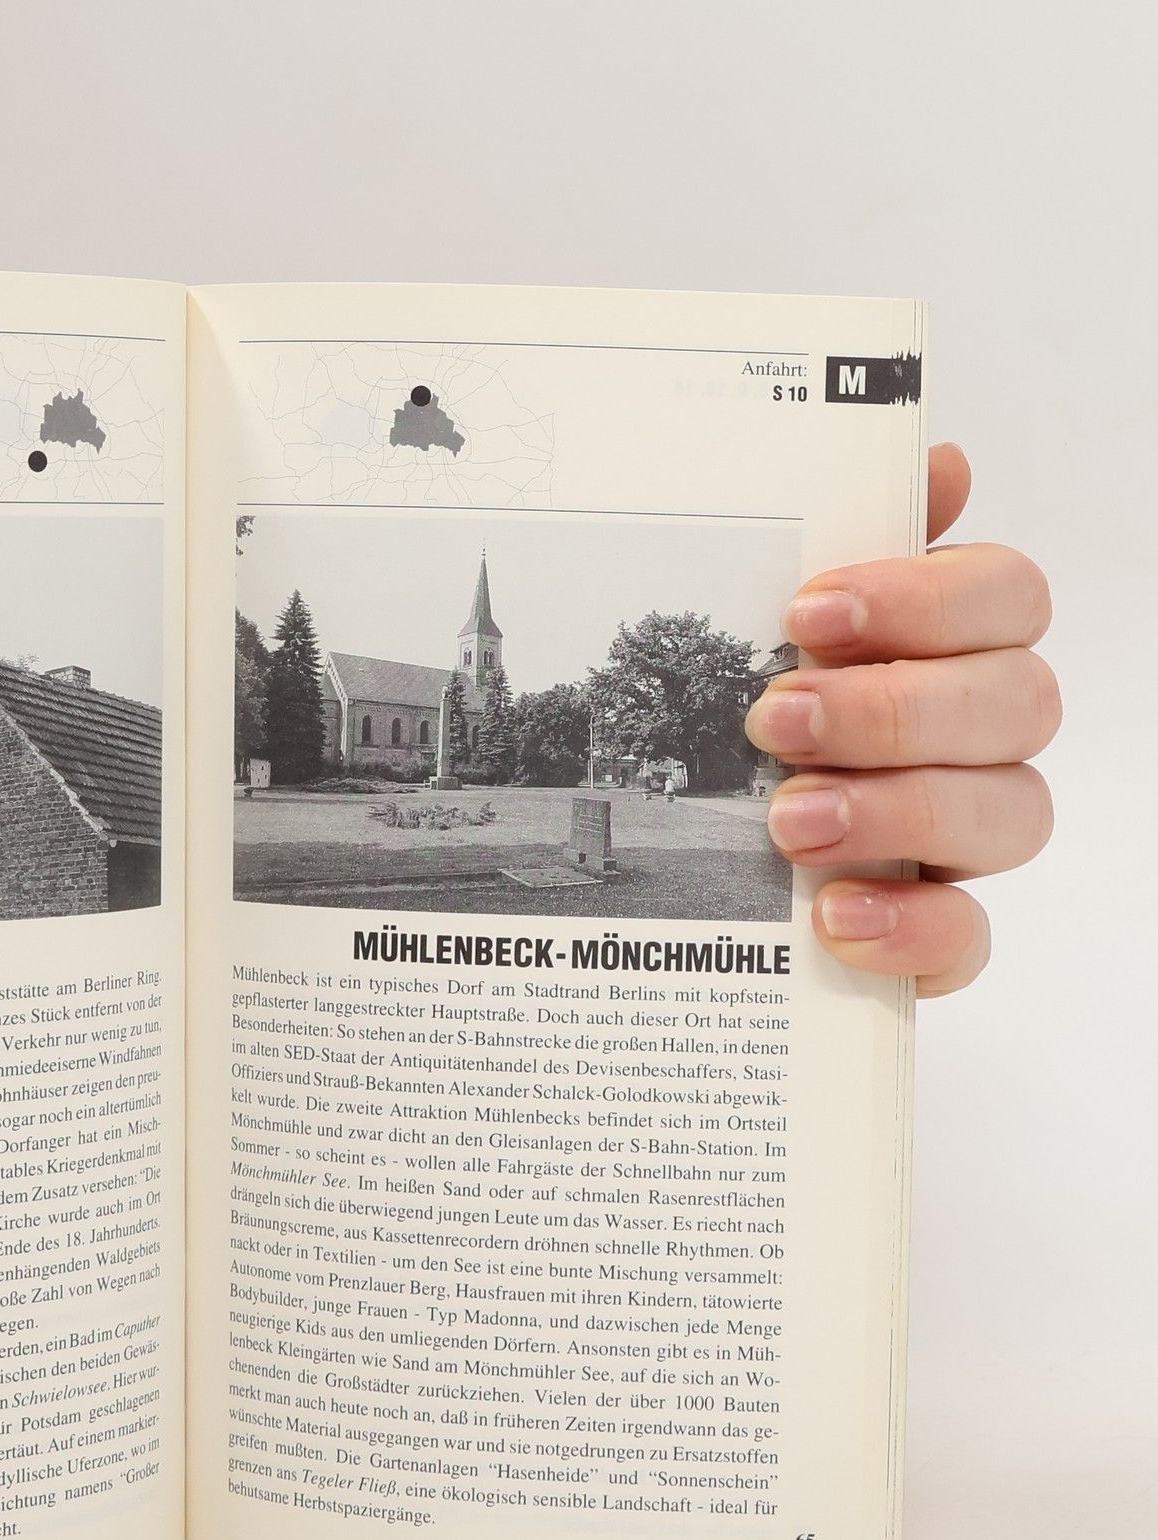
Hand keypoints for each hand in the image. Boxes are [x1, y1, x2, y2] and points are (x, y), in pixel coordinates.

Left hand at [746, 444, 1057, 995]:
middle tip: (774, 720)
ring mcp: (963, 838)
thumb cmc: (727, 714)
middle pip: (1017, 703)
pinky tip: (834, 916)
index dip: (926, 599)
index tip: (809, 611)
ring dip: (901, 811)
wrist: (661, 854)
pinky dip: (913, 929)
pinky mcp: (935, 933)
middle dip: (894, 709)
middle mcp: (975, 737)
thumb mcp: (746, 623)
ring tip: (788, 823)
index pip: (1007, 598)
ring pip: (1012, 814)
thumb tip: (936, 460)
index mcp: (947, 646)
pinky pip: (968, 939)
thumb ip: (833, 543)